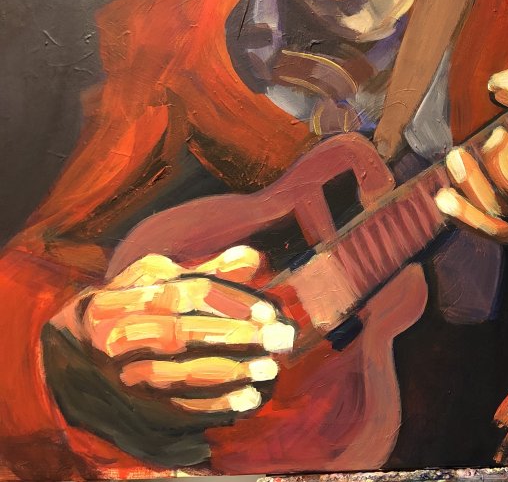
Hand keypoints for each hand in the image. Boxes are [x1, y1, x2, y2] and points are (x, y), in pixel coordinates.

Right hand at [48, 245, 293, 420]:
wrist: (70, 350)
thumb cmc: (131, 307)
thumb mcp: (158, 282)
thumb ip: (206, 272)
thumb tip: (250, 257)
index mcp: (127, 295)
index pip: (184, 292)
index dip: (229, 300)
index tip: (268, 310)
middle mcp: (115, 332)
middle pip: (180, 332)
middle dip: (236, 335)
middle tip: (280, 338)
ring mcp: (118, 371)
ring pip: (176, 372)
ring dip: (229, 372)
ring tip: (269, 369)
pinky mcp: (128, 403)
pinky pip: (174, 407)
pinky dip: (214, 404)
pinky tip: (248, 399)